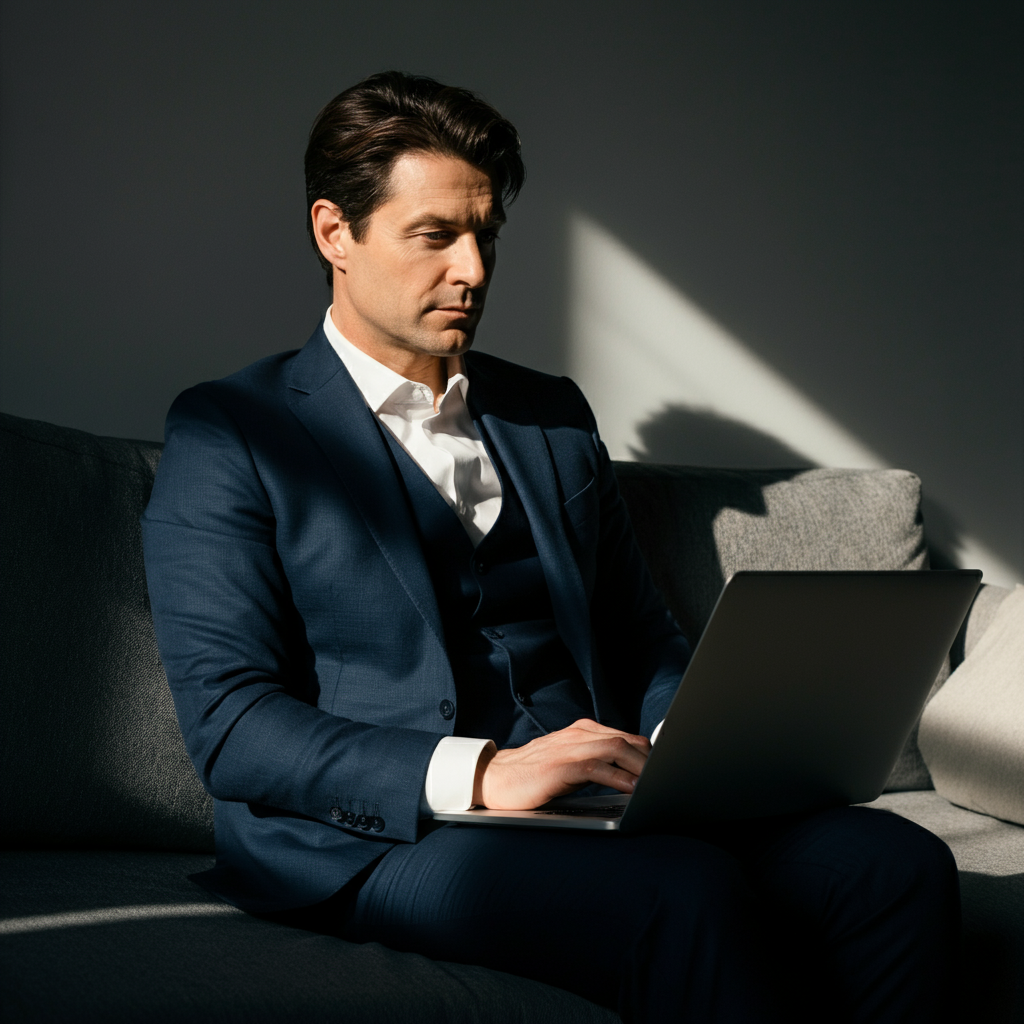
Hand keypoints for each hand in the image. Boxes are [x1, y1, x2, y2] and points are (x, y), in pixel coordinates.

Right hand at [472, 718, 650, 809]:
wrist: (494, 778)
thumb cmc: (532, 775)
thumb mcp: (568, 763)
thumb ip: (594, 762)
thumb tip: (627, 775)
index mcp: (582, 731)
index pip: (626, 737)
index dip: (648, 753)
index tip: (665, 770)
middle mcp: (578, 734)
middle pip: (626, 741)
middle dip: (650, 760)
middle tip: (668, 779)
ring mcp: (569, 748)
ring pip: (616, 749)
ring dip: (640, 767)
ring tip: (656, 784)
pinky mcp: (560, 766)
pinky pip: (597, 768)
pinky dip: (618, 777)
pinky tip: (631, 789)